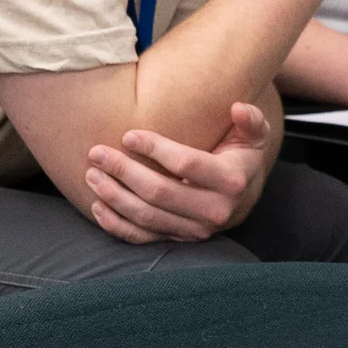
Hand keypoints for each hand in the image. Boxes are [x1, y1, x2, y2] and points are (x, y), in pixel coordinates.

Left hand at [83, 102, 271, 243]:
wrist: (246, 195)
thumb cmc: (244, 155)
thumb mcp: (255, 134)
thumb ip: (250, 119)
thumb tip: (238, 107)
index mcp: (232, 180)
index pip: (186, 164)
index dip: (155, 149)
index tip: (128, 135)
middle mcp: (215, 210)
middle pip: (159, 192)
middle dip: (123, 171)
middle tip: (97, 153)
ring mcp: (196, 230)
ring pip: (147, 217)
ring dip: (114, 197)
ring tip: (92, 175)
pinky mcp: (180, 240)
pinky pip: (143, 238)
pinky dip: (117, 225)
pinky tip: (98, 206)